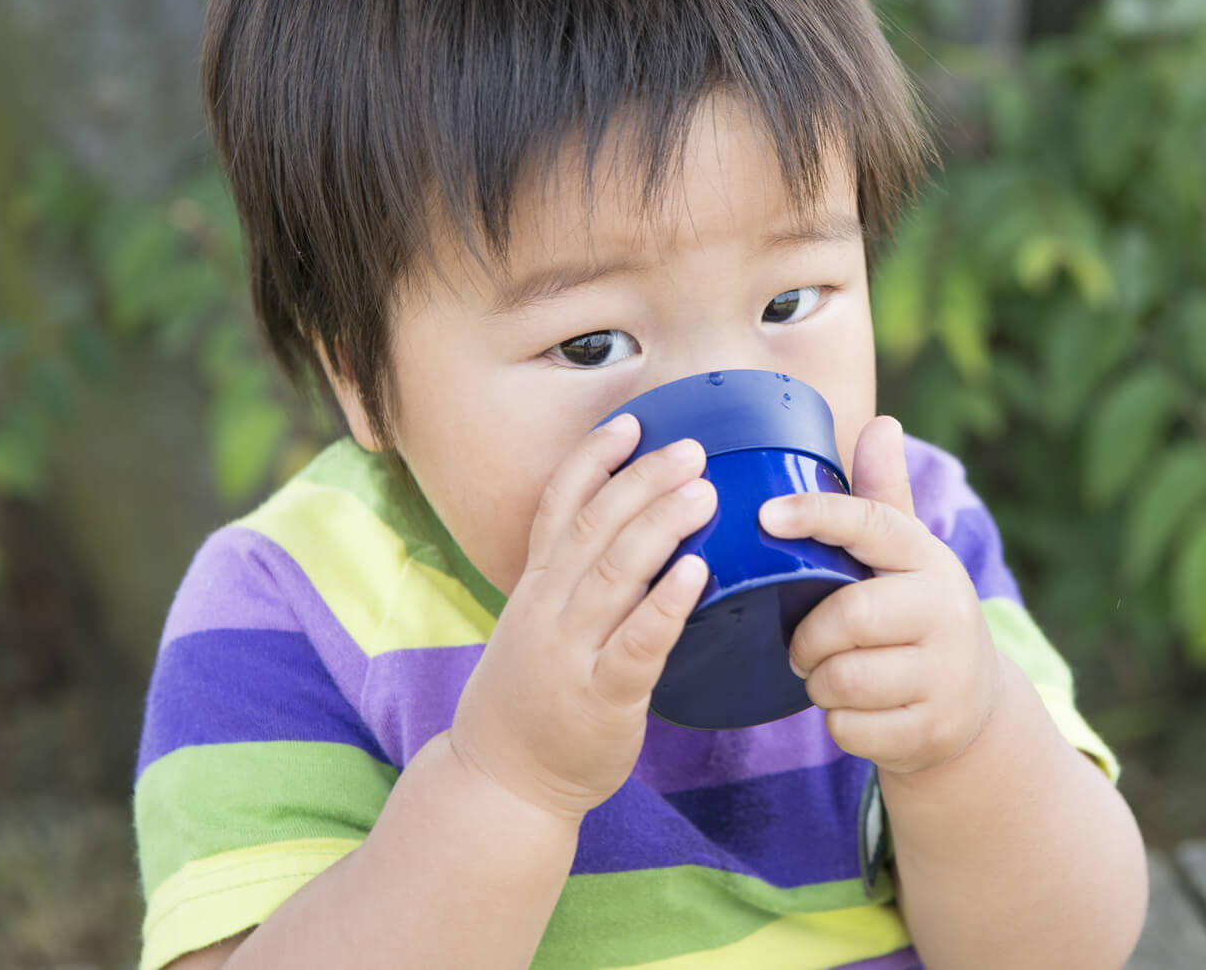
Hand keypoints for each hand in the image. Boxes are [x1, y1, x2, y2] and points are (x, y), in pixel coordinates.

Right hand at [449, 413, 716, 821]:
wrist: (502, 784)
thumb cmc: (534, 701)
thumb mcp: (538, 627)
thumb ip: (574, 582)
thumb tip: (632, 530)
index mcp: (536, 588)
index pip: (559, 506)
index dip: (593, 460)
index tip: (632, 422)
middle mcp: (548, 611)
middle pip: (594, 528)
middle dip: (643, 482)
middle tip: (692, 450)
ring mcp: (571, 654)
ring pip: (616, 574)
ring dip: (661, 526)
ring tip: (704, 492)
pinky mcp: (601, 699)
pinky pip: (638, 643)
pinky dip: (667, 604)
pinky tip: (698, 573)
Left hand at [759, 415, 1001, 776]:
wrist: (974, 705)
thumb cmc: (916, 615)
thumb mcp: (906, 558)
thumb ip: (884, 497)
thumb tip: (881, 423)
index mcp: (928, 558)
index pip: (873, 523)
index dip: (818, 514)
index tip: (767, 515)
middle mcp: (945, 611)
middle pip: (848, 616)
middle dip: (809, 636)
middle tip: (801, 645)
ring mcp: (945, 675)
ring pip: (844, 678)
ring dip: (819, 682)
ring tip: (828, 676)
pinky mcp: (932, 729)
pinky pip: (851, 728)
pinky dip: (839, 723)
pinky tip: (855, 711)